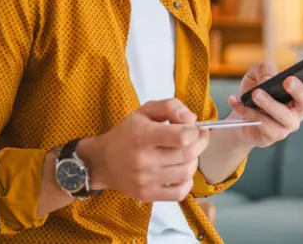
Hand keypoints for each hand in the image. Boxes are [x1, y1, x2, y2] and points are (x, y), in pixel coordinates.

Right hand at [80, 99, 210, 201]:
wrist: (102, 162)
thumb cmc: (127, 133)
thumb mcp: (144, 111)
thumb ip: (170, 107)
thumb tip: (191, 119)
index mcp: (142, 135)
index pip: (182, 136)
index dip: (195, 132)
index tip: (195, 129)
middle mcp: (142, 159)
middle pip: (187, 155)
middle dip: (199, 145)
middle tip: (197, 140)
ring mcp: (144, 180)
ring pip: (186, 173)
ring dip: (193, 163)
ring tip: (186, 156)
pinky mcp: (146, 195)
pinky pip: (179, 193)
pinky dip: (186, 183)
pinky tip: (180, 173)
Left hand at [224, 62, 302, 148]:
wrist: (240, 113)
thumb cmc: (255, 89)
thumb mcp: (257, 73)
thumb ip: (264, 69)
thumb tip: (268, 78)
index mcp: (301, 92)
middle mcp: (299, 110)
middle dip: (298, 90)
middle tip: (287, 81)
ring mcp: (287, 125)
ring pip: (283, 116)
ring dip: (269, 103)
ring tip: (255, 94)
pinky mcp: (273, 135)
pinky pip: (263, 124)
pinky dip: (247, 111)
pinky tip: (236, 101)